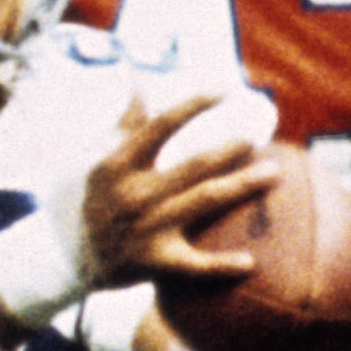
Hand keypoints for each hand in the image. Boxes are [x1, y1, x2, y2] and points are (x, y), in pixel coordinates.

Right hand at [83, 94, 278, 289]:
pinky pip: (193, 266)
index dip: (194, 106)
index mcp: (120, 166)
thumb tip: (138, 84)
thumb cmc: (99, 204)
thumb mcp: (103, 164)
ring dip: (242, 186)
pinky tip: (249, 263)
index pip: (161, 127)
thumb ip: (126, 126)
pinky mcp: (155, 263)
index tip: (224, 92)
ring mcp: (147, 230)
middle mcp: (134, 195)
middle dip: (230, 151)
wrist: (77, 262)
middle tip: (255, 139)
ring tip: (272, 173)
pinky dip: (221, 266)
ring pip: (204, 202)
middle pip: (194, 166)